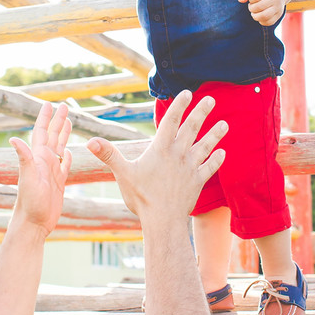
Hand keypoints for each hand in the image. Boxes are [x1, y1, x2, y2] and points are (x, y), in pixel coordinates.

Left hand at [8, 103, 72, 234]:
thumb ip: (24, 158)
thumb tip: (13, 139)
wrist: (34, 223)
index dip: (45, 118)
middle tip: (64, 106)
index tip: (50, 104)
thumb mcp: (28, 177)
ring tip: (68, 122)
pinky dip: (67, 156)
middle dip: (58, 121)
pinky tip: (68, 152)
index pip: (42, 132)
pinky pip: (64, 165)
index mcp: (38, 157)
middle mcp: (44, 162)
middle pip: (52, 136)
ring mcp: (52, 172)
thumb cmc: (30, 202)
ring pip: (59, 148)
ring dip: (63, 134)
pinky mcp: (58, 182)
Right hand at [86, 91, 225, 222]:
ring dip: (215, 134)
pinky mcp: (197, 182)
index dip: (179, 106)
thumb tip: (90, 141)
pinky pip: (209, 168)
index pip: (170, 121)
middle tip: (211, 99)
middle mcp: (178, 155)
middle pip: (192, 129)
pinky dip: (216, 160)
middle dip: (201, 112)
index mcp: (161, 150)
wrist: (163, 221)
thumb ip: (109, 155)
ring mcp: (190, 168)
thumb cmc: (142, 198)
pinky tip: (222, 153)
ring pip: (205, 146)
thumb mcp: (122, 174)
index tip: (187, 92)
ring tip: (225, 124)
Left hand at [237, 0, 286, 26]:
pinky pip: (268, 22)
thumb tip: (240, 1)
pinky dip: (261, 21)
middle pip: (258, 7)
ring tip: (255, 12)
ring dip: (255, 16)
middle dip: (251, 8)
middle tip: (252, 5)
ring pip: (263, 16)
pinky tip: (261, 15)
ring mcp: (278, 8)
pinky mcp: (279, 15)